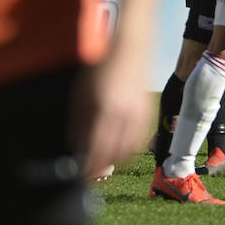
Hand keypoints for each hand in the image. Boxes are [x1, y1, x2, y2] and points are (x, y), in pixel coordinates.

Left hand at [70, 46, 151, 180]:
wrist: (129, 48)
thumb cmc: (100, 68)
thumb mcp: (81, 94)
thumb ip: (78, 124)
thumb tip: (76, 148)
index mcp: (104, 109)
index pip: (95, 149)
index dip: (88, 166)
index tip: (81, 175)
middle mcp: (124, 114)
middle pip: (112, 154)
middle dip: (100, 167)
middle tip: (91, 172)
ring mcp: (139, 114)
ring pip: (128, 150)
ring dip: (115, 161)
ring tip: (104, 163)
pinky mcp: (148, 112)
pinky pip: (139, 140)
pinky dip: (129, 150)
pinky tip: (119, 151)